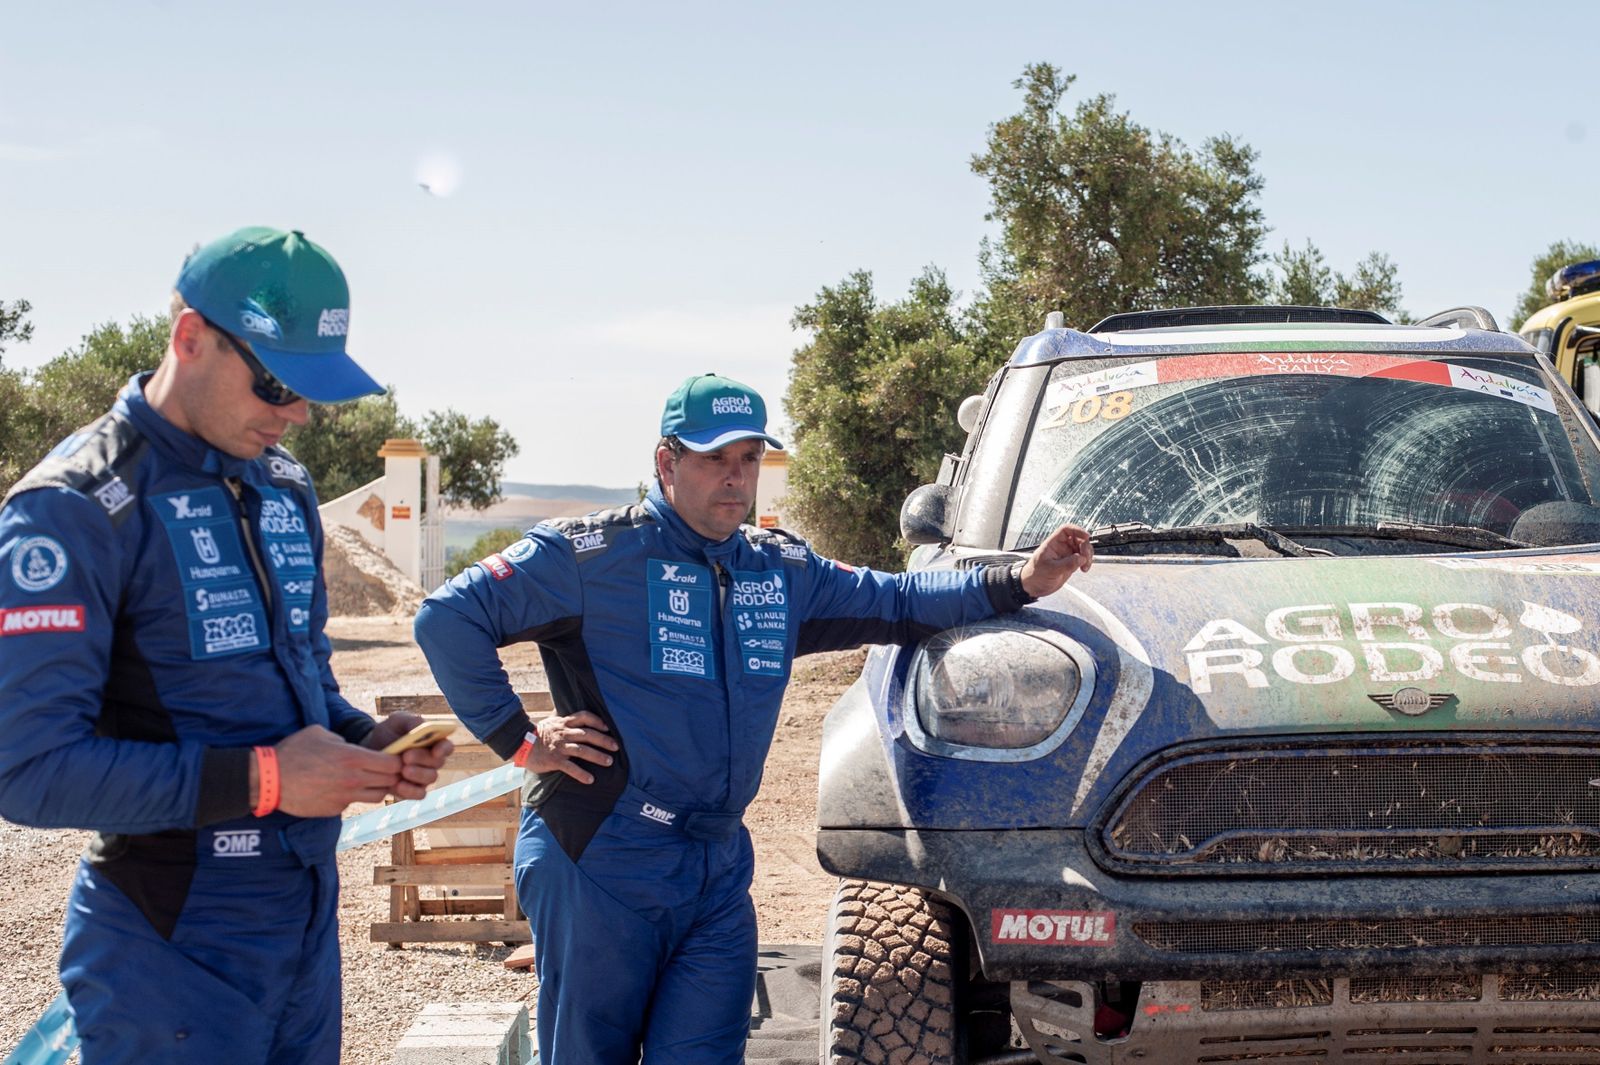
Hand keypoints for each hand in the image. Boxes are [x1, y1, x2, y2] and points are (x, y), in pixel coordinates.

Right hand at [261, 725, 405, 817]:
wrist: (269, 779)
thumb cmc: (294, 751)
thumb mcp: (321, 733)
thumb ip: (344, 741)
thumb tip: (352, 747)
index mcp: (353, 758)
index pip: (393, 764)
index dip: (397, 761)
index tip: (393, 757)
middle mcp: (353, 780)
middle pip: (390, 781)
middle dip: (391, 775)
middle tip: (384, 769)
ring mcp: (345, 797)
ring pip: (377, 796)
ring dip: (376, 788)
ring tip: (364, 779)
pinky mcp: (334, 809)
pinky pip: (353, 802)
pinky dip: (352, 796)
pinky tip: (338, 788)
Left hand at [362, 712, 454, 799]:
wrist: (369, 749)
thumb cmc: (388, 732)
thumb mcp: (397, 721)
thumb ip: (411, 720)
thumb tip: (422, 726)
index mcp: (434, 742)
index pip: (447, 746)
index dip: (444, 749)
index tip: (435, 750)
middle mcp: (432, 760)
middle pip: (438, 763)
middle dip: (423, 760)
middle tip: (406, 757)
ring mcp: (423, 776)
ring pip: (431, 778)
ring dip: (418, 775)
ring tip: (402, 770)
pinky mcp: (412, 789)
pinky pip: (419, 794)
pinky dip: (410, 791)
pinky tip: (398, 785)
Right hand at [524, 710, 617, 784]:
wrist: (520, 744)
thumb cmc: (538, 734)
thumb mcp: (551, 722)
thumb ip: (564, 719)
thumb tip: (577, 715)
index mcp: (564, 723)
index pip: (584, 717)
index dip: (597, 721)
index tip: (608, 727)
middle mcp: (563, 733)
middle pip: (587, 734)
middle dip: (603, 740)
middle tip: (616, 747)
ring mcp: (559, 747)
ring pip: (582, 750)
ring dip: (597, 756)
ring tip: (609, 762)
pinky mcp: (554, 760)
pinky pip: (570, 768)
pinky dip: (581, 774)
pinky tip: (590, 780)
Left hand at [1019, 523, 1092, 598]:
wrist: (1033, 587)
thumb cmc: (1035, 575)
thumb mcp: (1051, 569)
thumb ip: (1067, 563)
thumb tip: (1081, 558)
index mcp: (1053, 544)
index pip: (1066, 530)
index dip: (1077, 530)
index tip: (1086, 536)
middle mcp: (1061, 547)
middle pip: (1078, 539)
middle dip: (1085, 546)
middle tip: (1086, 556)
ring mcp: (1066, 555)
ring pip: (1082, 549)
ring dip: (1088, 555)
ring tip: (1085, 565)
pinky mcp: (1070, 564)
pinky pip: (1083, 559)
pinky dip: (1087, 562)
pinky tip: (1084, 568)